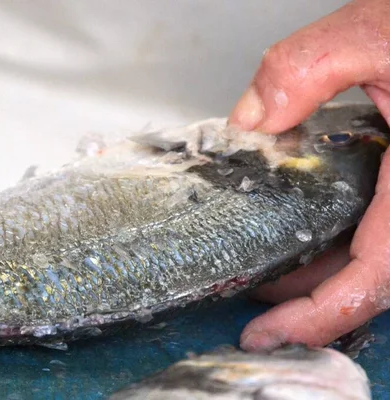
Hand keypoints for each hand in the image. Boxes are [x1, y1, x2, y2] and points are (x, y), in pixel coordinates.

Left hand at [228, 0, 389, 350]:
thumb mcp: (382, 34)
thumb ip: (308, 67)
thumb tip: (249, 118)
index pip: (372, 279)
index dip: (316, 316)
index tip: (262, 335)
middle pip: (365, 278)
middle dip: (303, 295)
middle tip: (247, 296)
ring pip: (372, 256)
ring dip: (317, 268)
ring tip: (262, 267)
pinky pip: (377, 228)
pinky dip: (338, 238)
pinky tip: (302, 227)